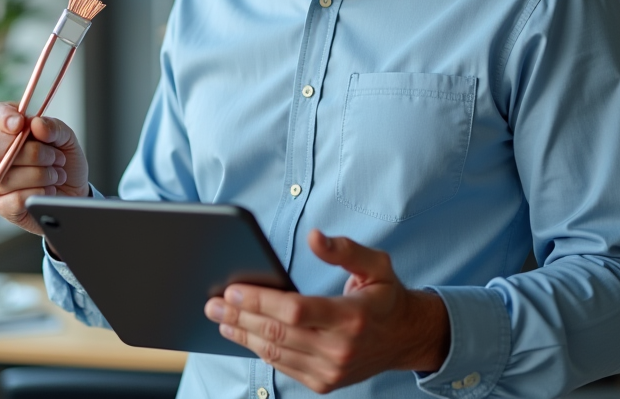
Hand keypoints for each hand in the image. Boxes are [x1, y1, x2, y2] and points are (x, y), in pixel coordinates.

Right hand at [0, 103, 89, 235]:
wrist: (75, 192)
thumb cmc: (64, 162)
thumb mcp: (67, 139)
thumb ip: (54, 128)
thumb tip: (36, 124)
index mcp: (8, 131)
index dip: (2, 117)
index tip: (21, 124)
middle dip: (32, 152)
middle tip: (55, 157)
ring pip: (7, 175)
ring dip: (41, 174)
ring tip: (57, 175)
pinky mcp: (1, 205)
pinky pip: (14, 198)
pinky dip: (38, 193)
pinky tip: (49, 191)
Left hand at [204, 229, 449, 393]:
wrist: (406, 338)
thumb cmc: (386, 295)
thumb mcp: (376, 264)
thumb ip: (345, 250)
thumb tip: (314, 237)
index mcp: (352, 317)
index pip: (295, 310)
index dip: (261, 300)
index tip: (234, 288)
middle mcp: (340, 348)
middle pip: (278, 333)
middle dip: (240, 316)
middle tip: (213, 302)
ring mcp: (331, 370)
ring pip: (275, 352)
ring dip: (243, 334)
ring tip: (220, 318)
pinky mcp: (324, 382)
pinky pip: (283, 366)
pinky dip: (259, 350)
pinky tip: (243, 334)